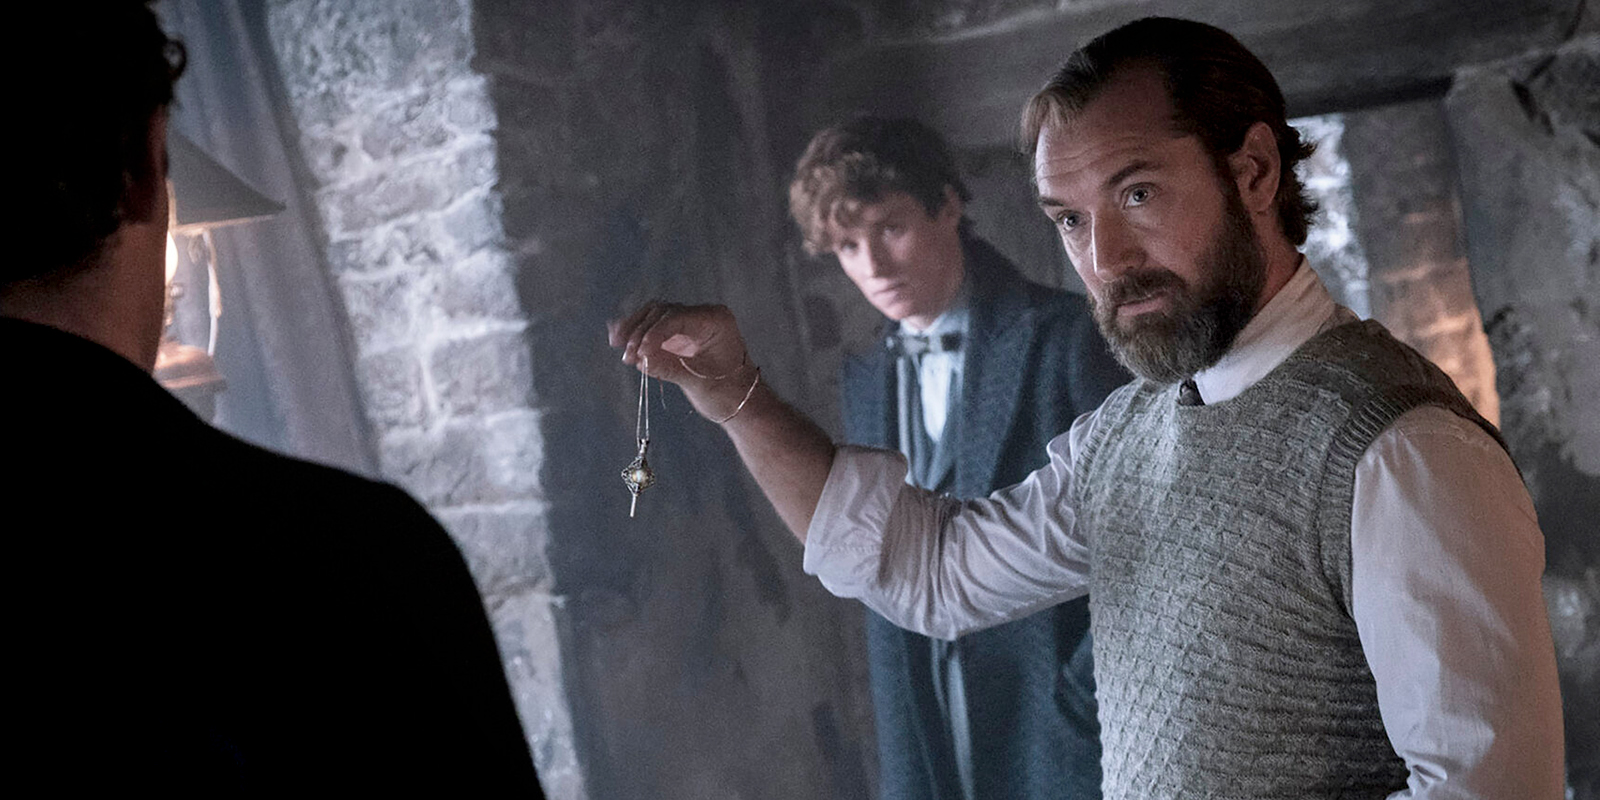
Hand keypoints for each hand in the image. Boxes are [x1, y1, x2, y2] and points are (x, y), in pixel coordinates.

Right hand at [607, 302, 753, 418]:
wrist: (742, 403)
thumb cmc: (728, 393)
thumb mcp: (698, 381)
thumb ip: (669, 367)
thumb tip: (638, 358)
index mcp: (715, 320)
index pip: (676, 318)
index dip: (654, 334)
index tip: (639, 353)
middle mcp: (702, 316)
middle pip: (662, 312)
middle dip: (640, 332)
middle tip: (626, 355)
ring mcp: (690, 323)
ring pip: (654, 316)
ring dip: (634, 330)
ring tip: (616, 345)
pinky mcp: (680, 335)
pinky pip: (655, 328)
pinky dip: (637, 334)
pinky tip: (617, 336)